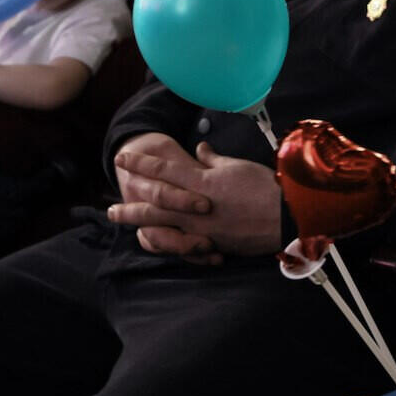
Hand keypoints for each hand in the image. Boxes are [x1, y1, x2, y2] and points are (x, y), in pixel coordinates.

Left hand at [108, 134, 281, 260]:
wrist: (285, 214)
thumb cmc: (263, 185)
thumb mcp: (236, 165)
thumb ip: (213, 160)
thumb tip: (199, 150)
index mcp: (202, 182)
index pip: (164, 170)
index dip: (141, 164)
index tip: (123, 158)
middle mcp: (196, 207)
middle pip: (155, 205)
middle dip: (131, 205)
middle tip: (110, 208)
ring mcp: (202, 228)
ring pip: (164, 228)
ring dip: (141, 226)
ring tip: (127, 227)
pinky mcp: (212, 243)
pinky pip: (183, 246)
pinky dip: (167, 244)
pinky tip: (155, 244)